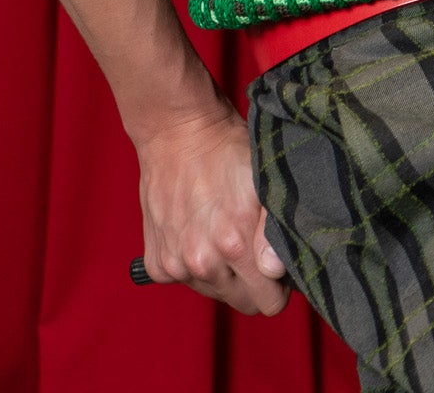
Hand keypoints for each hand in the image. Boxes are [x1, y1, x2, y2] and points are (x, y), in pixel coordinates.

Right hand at [133, 95, 293, 315]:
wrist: (177, 129)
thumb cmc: (227, 149)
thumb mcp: (264, 179)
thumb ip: (274, 231)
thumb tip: (275, 271)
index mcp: (234, 246)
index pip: (269, 304)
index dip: (278, 282)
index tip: (275, 258)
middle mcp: (201, 262)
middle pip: (242, 302)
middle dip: (252, 279)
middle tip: (250, 240)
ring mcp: (175, 264)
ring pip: (213, 292)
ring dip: (221, 271)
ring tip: (221, 228)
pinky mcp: (155, 262)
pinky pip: (182, 280)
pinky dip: (190, 262)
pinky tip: (195, 229)